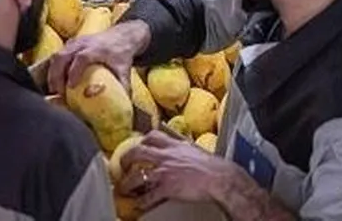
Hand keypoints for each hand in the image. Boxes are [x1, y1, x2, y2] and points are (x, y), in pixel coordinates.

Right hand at [46, 20, 150, 92]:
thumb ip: (123, 88)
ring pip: (56, 55)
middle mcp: (83, 43)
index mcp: (97, 49)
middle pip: (63, 56)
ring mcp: (75, 42)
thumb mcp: (125, 70)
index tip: (70, 87)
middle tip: (57, 93)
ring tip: (54, 90)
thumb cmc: (122, 54)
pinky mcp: (70, 44)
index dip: (74, 71)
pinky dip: (52, 68)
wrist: (123, 35)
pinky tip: (53, 82)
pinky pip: (56, 55)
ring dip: (52, 73)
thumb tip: (123, 109)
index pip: (82, 57)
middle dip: (56, 75)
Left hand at [120, 131, 238, 210]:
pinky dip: (141, 202)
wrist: (219, 178)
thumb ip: (184, 146)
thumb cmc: (212, 166)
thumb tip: (181, 144)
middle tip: (122, 166)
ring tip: (123, 189)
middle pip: (137, 152)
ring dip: (127, 184)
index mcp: (174, 145)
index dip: (141, 141)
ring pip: (137, 175)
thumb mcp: (195, 149)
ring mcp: (165, 172)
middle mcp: (166, 156)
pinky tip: (139, 205)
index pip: (152, 136)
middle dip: (126, 159)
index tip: (137, 146)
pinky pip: (148, 196)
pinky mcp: (167, 188)